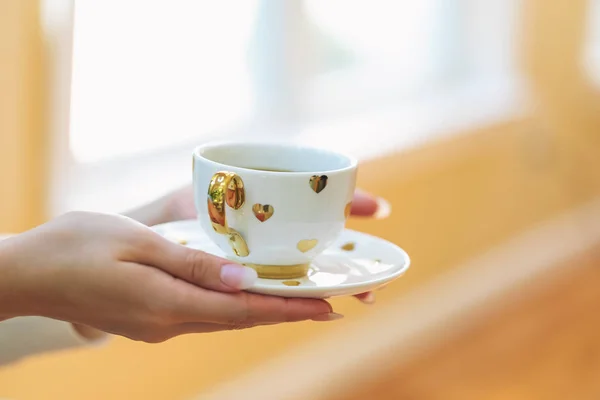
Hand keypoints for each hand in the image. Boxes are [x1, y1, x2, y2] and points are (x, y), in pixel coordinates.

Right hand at [0, 212, 336, 342]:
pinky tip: (247, 293)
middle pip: (240, 318)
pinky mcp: (150, 319)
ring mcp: (157, 326)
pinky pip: (204, 313)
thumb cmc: (75, 246)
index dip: (288, 309)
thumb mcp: (135, 243)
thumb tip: (243, 276)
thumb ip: (191, 262)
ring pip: (224, 318)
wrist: (27, 274)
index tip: (327, 306)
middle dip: (286, 311)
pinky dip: (234, 305)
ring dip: (263, 309)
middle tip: (328, 303)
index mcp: (166, 303)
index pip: (242, 310)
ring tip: (299, 298)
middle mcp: (167, 323)